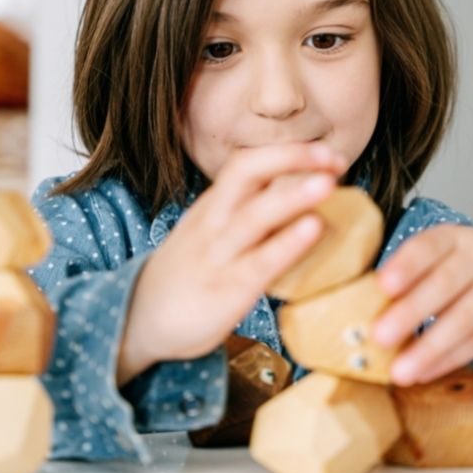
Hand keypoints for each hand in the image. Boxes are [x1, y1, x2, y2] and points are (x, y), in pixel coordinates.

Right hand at [117, 142, 347, 385]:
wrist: (138, 319)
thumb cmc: (189, 274)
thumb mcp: (211, 234)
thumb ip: (246, 215)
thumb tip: (299, 195)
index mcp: (212, 206)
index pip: (246, 164)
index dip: (286, 153)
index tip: (326, 152)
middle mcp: (213, 221)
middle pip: (246, 173)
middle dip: (292, 157)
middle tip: (334, 156)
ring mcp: (217, 254)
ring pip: (254, 214)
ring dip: (293, 195)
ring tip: (328, 183)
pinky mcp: (225, 290)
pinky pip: (259, 262)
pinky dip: (288, 243)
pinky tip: (314, 228)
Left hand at [372, 225, 472, 385]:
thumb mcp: (450, 254)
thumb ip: (416, 272)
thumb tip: (364, 305)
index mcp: (456, 237)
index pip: (430, 246)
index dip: (407, 264)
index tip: (383, 284)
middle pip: (446, 283)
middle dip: (411, 311)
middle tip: (380, 335)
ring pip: (465, 318)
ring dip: (429, 347)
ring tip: (400, 371)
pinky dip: (449, 359)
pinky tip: (424, 372)